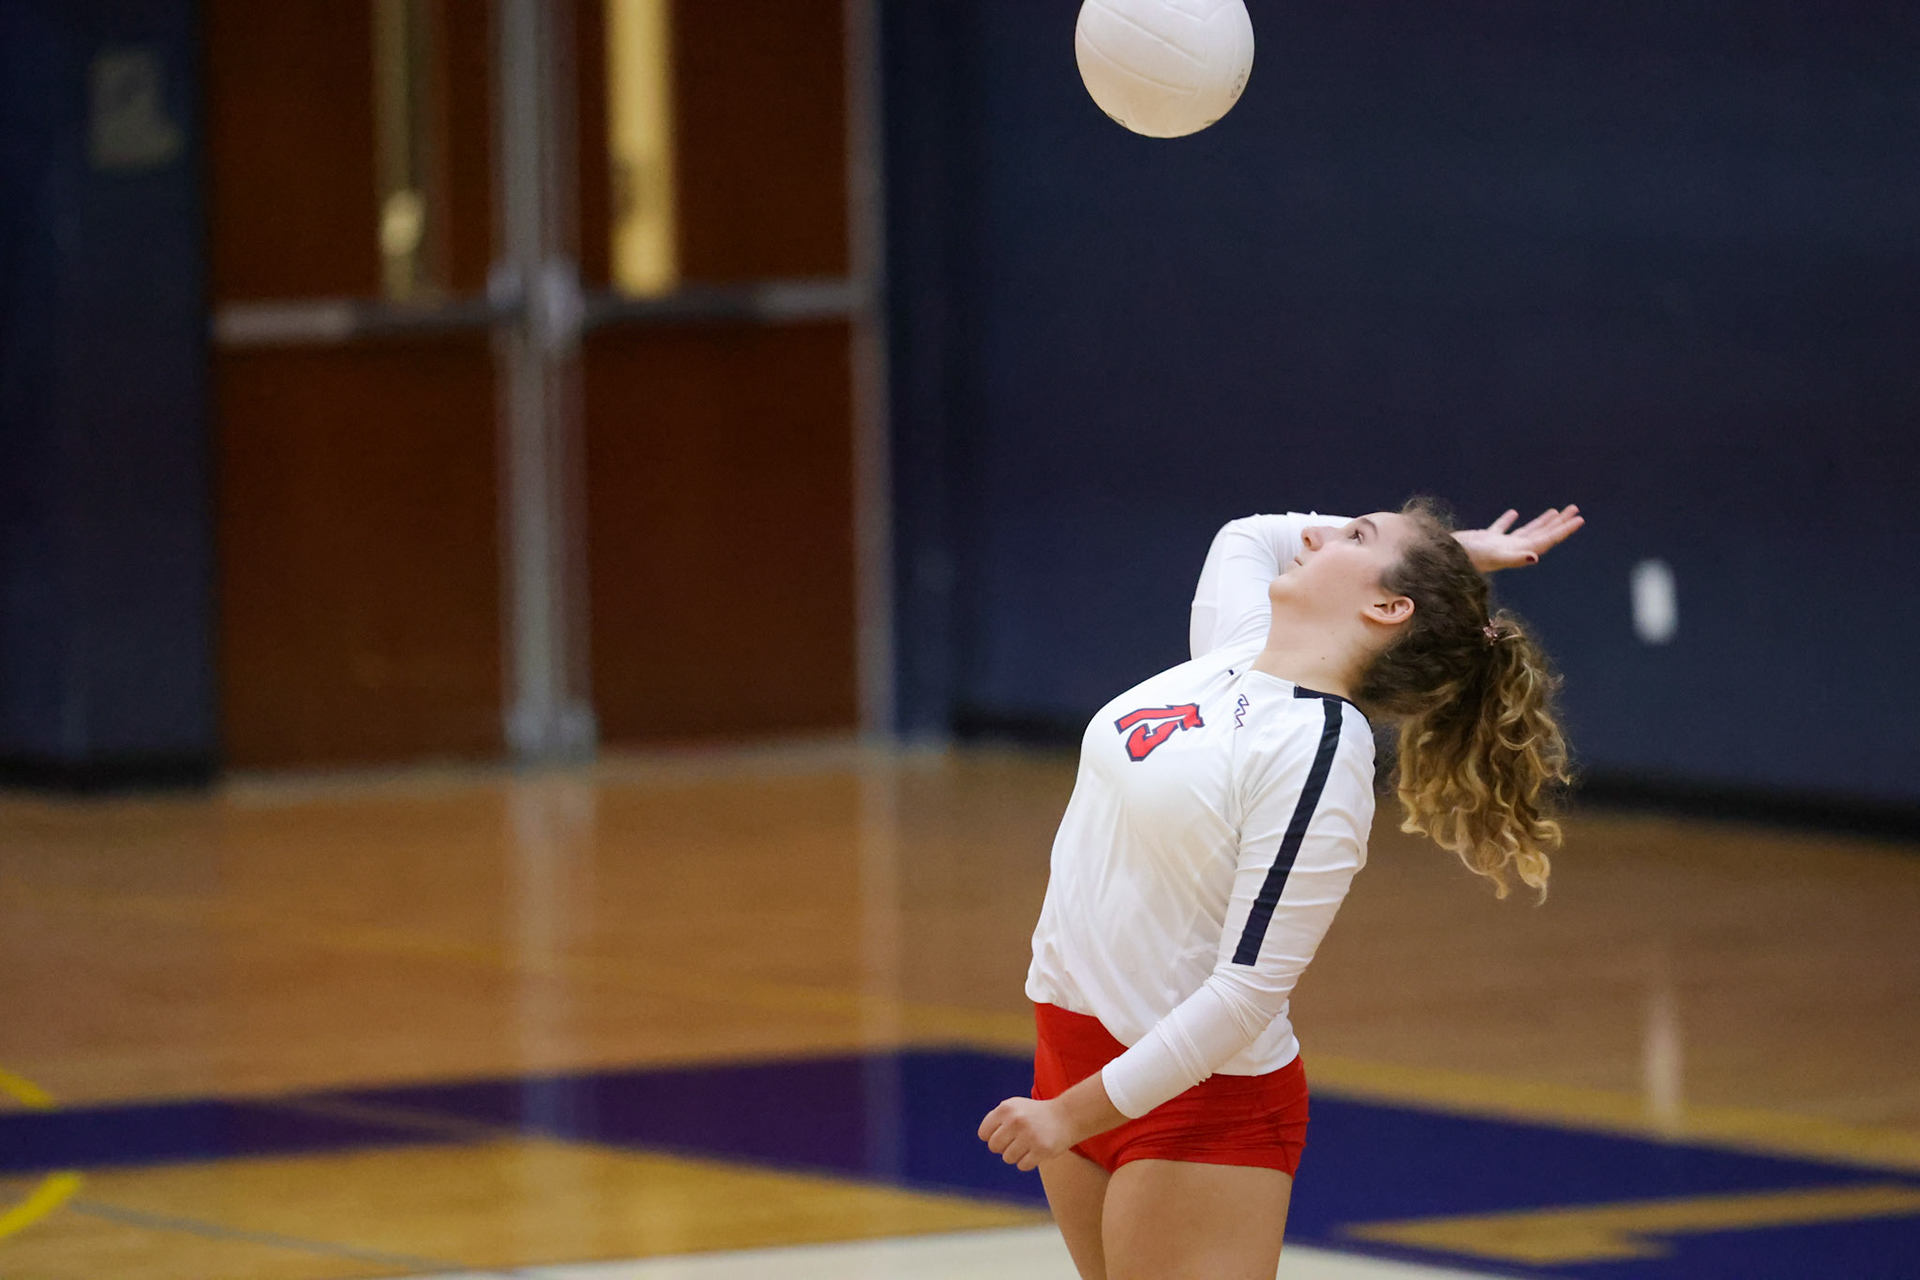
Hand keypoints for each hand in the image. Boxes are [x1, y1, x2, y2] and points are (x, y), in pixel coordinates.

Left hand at [978, 1096, 1075, 1171]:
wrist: (1067, 1116)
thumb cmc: (1035, 1114)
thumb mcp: (1014, 1107)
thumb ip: (995, 1120)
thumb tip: (984, 1137)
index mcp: (1006, 1108)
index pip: (984, 1134)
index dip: (992, 1136)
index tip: (1005, 1134)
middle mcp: (1016, 1120)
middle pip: (994, 1147)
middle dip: (1003, 1147)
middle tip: (1016, 1141)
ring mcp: (1029, 1135)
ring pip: (1008, 1158)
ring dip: (1016, 1155)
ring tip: (1028, 1144)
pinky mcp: (1041, 1149)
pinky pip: (1022, 1166)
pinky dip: (1028, 1162)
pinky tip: (1036, 1151)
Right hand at [1454, 505, 1583, 572]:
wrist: (1443, 558)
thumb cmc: (1467, 558)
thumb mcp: (1493, 556)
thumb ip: (1515, 558)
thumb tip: (1535, 557)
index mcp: (1519, 551)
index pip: (1547, 539)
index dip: (1564, 530)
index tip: (1579, 519)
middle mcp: (1513, 549)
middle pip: (1542, 534)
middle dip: (1559, 523)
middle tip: (1575, 510)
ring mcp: (1499, 544)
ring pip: (1526, 531)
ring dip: (1541, 521)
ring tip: (1555, 511)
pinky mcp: (1485, 539)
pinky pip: (1501, 528)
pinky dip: (1509, 520)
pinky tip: (1514, 513)